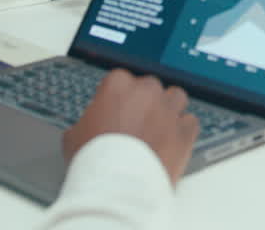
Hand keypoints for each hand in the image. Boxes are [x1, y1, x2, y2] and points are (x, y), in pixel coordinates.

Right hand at [63, 68, 199, 184]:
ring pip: (175, 97)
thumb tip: (89, 126)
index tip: (114, 109)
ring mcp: (169, 109)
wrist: (118, 186)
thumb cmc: (95, 160)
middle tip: (134, 122)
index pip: (120, 79)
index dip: (116, 96)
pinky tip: (173, 140)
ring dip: (168, 108)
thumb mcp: (74, 135)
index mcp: (118, 85)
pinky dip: (183, 129)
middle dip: (143, 101)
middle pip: (149, 87)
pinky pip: (190, 122)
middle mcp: (147, 91)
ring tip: (158, 127)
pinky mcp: (185, 131)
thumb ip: (88, 121)